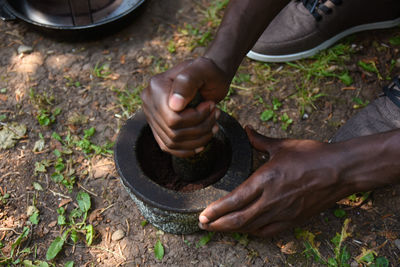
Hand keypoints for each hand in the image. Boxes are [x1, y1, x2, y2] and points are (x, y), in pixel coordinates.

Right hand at [141, 57, 230, 156]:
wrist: (209, 77)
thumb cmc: (208, 72)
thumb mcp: (203, 69)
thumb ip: (187, 82)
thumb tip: (174, 106)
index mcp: (156, 87)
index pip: (172, 118)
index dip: (196, 118)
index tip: (211, 105)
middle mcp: (149, 102)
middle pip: (173, 132)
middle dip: (200, 127)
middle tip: (215, 114)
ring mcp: (152, 116)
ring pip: (173, 142)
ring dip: (198, 138)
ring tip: (213, 124)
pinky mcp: (159, 128)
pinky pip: (170, 147)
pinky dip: (188, 149)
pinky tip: (202, 142)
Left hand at [199, 126, 352, 236]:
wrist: (341, 170)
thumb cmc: (312, 155)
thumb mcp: (283, 145)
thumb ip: (260, 140)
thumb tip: (247, 129)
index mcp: (266, 179)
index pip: (235, 200)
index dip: (216, 211)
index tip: (203, 215)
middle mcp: (272, 199)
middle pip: (239, 219)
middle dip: (218, 224)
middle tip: (203, 225)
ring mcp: (283, 212)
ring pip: (251, 227)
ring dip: (232, 230)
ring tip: (219, 228)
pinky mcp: (293, 220)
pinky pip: (268, 231)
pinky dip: (253, 232)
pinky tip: (246, 230)